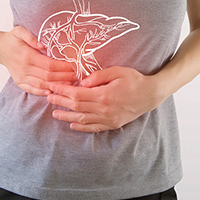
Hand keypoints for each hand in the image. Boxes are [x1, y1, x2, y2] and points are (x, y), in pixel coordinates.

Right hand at [0, 25, 77, 95]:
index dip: (63, 68)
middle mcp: (24, 69)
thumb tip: (43, 45)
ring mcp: (21, 77)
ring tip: (71, 84)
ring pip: (42, 85)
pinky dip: (43, 92)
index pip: (49, 65)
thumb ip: (30, 37)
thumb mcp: (19, 31)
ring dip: (57, 86)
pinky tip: (54, 92)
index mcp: (27, 56)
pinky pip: (33, 90)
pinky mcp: (19, 82)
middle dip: (64, 77)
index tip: (74, 67)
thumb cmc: (11, 38)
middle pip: (48, 76)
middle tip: (77, 76)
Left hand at [47, 66, 165, 132]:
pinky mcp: (113, 124)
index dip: (63, 91)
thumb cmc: (134, 80)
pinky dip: (82, 127)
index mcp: (104, 95)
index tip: (53, 87)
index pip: (77, 95)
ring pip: (82, 120)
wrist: (151, 94)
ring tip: (55, 113)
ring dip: (67, 117)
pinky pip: (94, 128)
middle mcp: (104, 109)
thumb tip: (81, 83)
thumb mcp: (118, 71)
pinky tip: (72, 124)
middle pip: (77, 107)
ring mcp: (108, 119)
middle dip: (60, 102)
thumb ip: (98, 76)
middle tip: (48, 98)